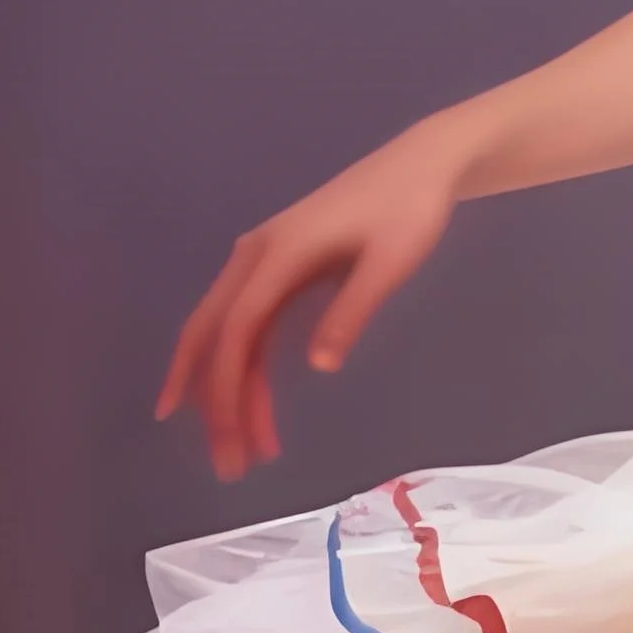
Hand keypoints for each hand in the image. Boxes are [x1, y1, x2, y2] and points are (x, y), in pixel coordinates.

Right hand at [156, 124, 467, 483]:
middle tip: (226, 465)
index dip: (225, 387)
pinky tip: (256, 411)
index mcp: (277, 254)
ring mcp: (263, 264)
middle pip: (213, 337)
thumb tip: (320, 366)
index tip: (231, 438)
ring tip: (249, 455)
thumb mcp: (389, 262)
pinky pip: (251, 329)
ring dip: (233, 396)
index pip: (236, 330)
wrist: (420, 166)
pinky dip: (251, 373)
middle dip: (212, 403)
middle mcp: (255, 258)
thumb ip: (353, 311)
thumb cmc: (409, 210)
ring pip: (228, 338)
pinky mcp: (279, 274)